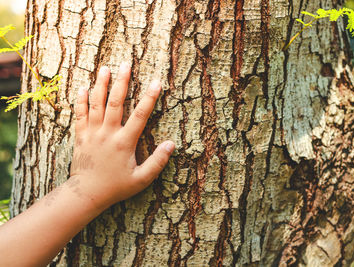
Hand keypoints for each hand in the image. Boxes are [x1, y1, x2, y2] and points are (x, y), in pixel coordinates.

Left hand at [70, 62, 173, 209]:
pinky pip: (80, 114)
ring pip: (96, 104)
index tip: (156, 82)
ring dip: (101, 85)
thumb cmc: (116, 187)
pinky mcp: (81, 136)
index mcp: (124, 142)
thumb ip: (157, 162)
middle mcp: (108, 133)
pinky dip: (81, 100)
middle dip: (122, 82)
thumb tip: (171, 145)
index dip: (149, 98)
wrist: (86, 193)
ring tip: (104, 68)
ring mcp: (92, 133)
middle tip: (126, 64)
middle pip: (116, 102)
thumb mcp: (141, 179)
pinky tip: (83, 88)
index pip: (140, 115)